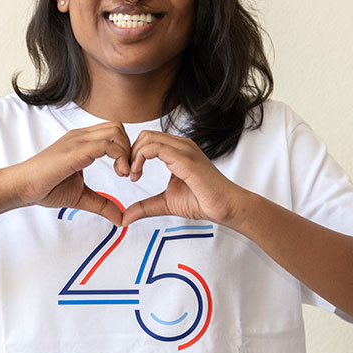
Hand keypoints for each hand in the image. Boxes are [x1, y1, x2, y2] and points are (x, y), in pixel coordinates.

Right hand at [10, 122, 129, 226]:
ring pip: (115, 131)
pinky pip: (106, 145)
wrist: (22, 187)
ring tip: (123, 174)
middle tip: (127, 172)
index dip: (126, 150)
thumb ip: (103, 204)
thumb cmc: (46, 188)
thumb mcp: (82, 197)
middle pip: (118, 127)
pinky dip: (120, 157)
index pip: (113, 132)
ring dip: (126, 152)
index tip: (126, 173)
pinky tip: (119, 174)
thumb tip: (120, 218)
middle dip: (130, 148)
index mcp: (82, 142)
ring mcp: (78, 141)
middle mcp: (81, 137)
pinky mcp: (75, 151)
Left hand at [122, 131, 243, 226]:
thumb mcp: (166, 203)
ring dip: (133, 155)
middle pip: (145, 135)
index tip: (128, 175)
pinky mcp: (185, 159)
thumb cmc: (203, 201)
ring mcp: (184, 150)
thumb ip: (145, 206)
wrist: (226, 207)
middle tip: (127, 174)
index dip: (133, 154)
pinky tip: (137, 175)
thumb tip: (125, 217)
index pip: (148, 140)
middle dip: (129, 153)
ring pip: (148, 138)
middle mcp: (181, 145)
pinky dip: (139, 159)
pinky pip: (155, 148)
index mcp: (177, 150)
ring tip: (132, 175)